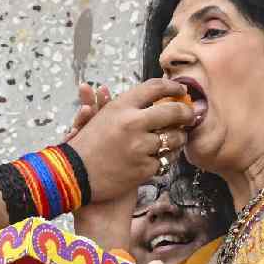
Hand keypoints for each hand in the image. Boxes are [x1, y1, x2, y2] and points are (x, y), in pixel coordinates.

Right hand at [67, 78, 193, 202]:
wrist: (74, 176)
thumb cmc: (85, 146)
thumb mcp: (100, 117)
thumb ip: (124, 106)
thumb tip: (150, 96)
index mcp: (120, 107)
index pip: (154, 88)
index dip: (172, 87)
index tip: (180, 90)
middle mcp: (132, 123)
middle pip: (173, 111)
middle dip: (186, 113)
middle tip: (190, 115)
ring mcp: (139, 146)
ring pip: (175, 138)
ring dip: (178, 138)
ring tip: (176, 137)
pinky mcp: (143, 168)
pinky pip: (165, 160)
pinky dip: (164, 158)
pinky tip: (161, 156)